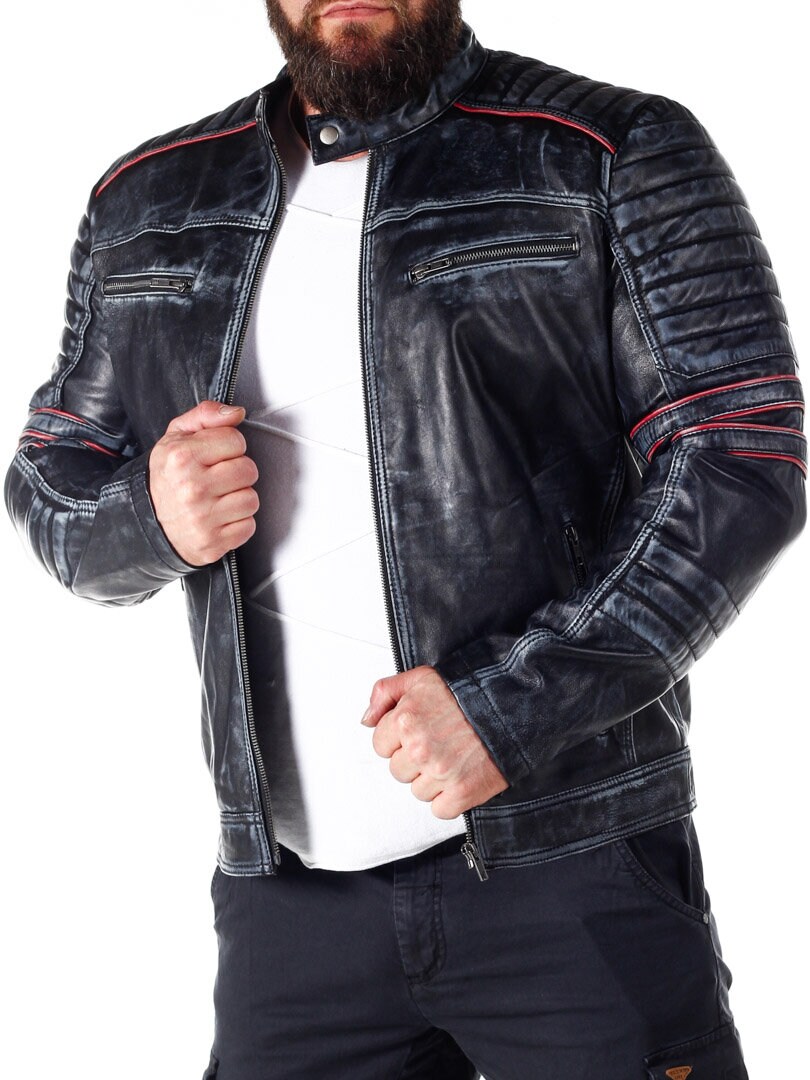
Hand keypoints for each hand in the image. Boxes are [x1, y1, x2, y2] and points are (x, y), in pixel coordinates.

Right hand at [148, 400, 258, 565]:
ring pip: (251, 499)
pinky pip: (248, 526)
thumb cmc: (167, 478)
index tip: (215, 455)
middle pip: (248, 469)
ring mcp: (202, 519)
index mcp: (182, 458)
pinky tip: (220, 517)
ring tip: (218, 498)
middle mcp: (192, 488)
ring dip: (239, 498)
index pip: (235, 440)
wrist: (146, 523)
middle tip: (218, 478)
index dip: (229, 446)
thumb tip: (237, 412)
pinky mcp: (213, 543)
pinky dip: (238, 523)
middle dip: (237, 472)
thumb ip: (206, 415)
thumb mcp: (175, 437)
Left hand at [361, 665, 508, 817]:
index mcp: (405, 720)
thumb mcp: (421, 678)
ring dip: (432, 779)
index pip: (380, 746)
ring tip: (454, 756)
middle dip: (414, 759)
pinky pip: (440, 809)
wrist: (513, 707)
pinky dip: (450, 798)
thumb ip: (385, 692)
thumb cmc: (467, 692)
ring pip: (418, 791)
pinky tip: (462, 775)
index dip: (398, 739)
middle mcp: (420, 748)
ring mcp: (441, 773)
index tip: (419, 731)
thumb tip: (366, 720)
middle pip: (398, 771)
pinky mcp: (462, 793)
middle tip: (439, 742)